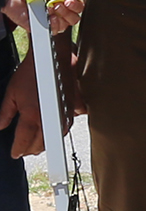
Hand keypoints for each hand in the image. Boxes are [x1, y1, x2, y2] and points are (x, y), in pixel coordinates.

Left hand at [0, 38, 82, 159]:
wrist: (51, 57)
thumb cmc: (31, 72)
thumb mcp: (11, 93)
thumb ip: (5, 113)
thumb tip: (1, 126)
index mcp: (32, 117)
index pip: (24, 142)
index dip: (18, 150)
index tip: (15, 153)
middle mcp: (49, 118)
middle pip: (42, 143)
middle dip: (32, 149)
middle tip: (25, 150)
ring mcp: (64, 112)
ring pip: (58, 135)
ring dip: (48, 141)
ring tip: (41, 143)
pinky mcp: (74, 104)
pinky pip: (70, 122)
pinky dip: (64, 127)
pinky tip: (59, 127)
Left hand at [47, 0, 83, 35]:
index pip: (79, 4)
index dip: (76, 4)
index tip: (68, 1)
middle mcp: (61, 10)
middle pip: (75, 17)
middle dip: (68, 12)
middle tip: (58, 5)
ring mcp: (53, 19)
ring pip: (66, 24)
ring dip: (59, 18)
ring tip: (50, 10)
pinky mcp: (43, 27)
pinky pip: (53, 31)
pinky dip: (52, 25)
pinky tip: (47, 18)